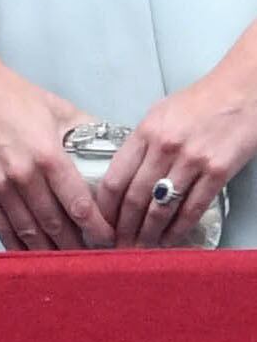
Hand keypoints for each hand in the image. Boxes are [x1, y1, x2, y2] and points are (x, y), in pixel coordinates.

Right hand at [0, 50, 107, 251]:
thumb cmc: (10, 95)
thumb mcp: (58, 108)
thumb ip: (86, 131)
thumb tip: (110, 147)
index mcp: (47, 155)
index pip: (79, 204)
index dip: (97, 228)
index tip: (109, 238)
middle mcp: (22, 175)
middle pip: (55, 224)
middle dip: (77, 245)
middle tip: (94, 258)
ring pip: (29, 230)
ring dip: (49, 250)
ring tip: (67, 263)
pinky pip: (1, 225)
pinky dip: (16, 243)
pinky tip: (29, 254)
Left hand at [100, 65, 256, 249]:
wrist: (241, 92)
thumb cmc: (201, 101)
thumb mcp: (159, 115)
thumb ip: (140, 143)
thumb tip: (124, 172)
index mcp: (144, 132)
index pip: (114, 178)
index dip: (103, 208)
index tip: (99, 224)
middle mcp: (164, 148)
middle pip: (134, 198)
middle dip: (122, 227)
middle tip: (116, 245)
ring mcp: (191, 161)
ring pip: (161, 207)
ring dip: (148, 233)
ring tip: (140, 248)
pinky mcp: (217, 172)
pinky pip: (193, 207)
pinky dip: (179, 228)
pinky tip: (170, 239)